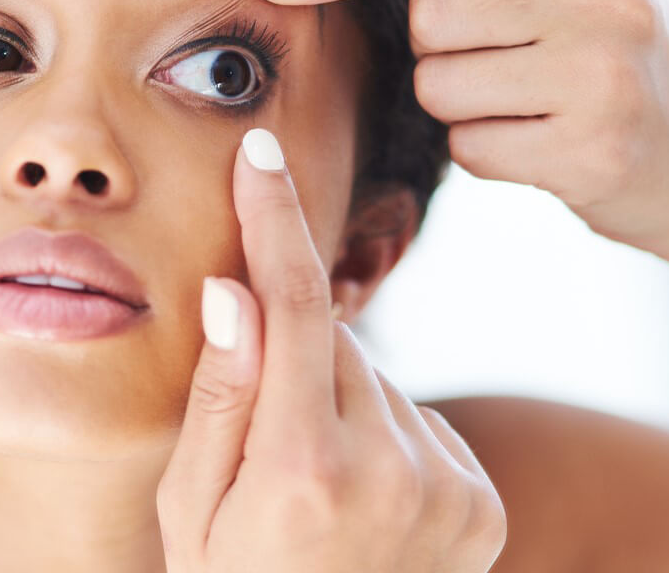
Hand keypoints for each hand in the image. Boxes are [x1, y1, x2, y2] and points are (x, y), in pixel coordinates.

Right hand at [155, 127, 504, 571]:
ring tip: (312, 492)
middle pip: (336, 341)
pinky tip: (360, 502)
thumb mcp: (187, 514)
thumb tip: (234, 289)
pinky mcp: (481, 502)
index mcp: (302, 472)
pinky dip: (383, 436)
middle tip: (263, 441)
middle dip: (292, 354)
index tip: (264, 154)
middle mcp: (391, 473)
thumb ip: (218, 398)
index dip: (273, 220)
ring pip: (378, 380)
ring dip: (338, 402)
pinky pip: (416, 421)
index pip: (294, 305)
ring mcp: (448, 489)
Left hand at [245, 0, 668, 252]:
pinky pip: (469, 146)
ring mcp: (607, 75)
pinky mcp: (594, 152)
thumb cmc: (611, 57)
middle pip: (429, 18)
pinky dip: (485, 149)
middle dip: (436, 46)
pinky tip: (542, 143)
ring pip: (439, 85)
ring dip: (458, 102)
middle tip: (509, 60)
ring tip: (530, 102)